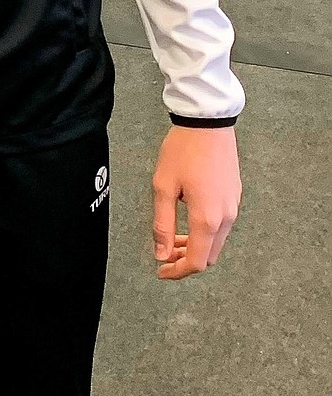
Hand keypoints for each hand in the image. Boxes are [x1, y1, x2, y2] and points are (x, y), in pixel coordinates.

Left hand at [151, 125, 240, 279]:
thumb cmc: (183, 151)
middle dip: (187, 261)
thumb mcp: (164, 187)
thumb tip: (161, 253)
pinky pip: (221, 226)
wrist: (208, 123)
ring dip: (196, 246)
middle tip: (164, 256)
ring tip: (173, 239)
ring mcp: (233, 206)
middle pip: (209, 256)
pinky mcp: (234, 196)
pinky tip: (187, 221)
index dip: (178, 272)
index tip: (161, 271)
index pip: (197, 262)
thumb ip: (162, 224)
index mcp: (208, 218)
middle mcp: (226, 217)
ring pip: (216, 242)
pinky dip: (205, 233)